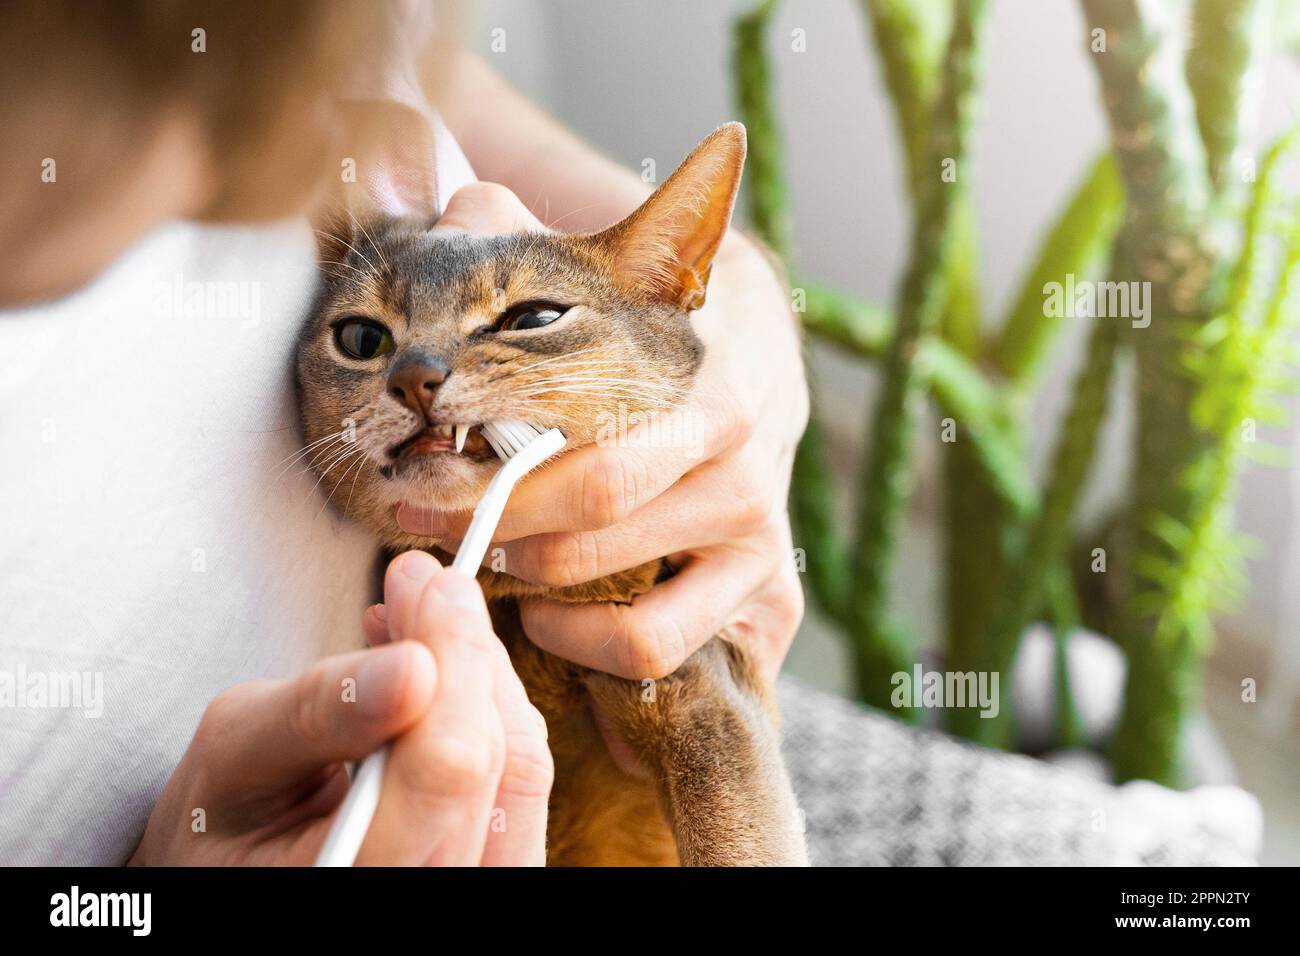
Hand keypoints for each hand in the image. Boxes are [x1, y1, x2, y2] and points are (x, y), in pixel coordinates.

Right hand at [130, 551, 551, 865]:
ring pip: (521, 768)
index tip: (429, 584)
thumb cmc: (221, 819)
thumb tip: (414, 663)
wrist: (239, 860)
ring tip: (426, 616)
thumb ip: (318, 711)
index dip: (452, 662)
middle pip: (494, 764)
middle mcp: (428, 896)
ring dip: (480, 674)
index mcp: (347, 885)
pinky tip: (442, 670)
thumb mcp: (234, 755)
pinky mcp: (496, 862)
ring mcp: (471, 887)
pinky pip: (520, 782)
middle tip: (424, 582)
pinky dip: (488, 710)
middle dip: (463, 652)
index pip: (444, 772)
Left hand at [397, 183, 807, 682]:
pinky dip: (594, 651)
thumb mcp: (612, 273)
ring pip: (634, 616)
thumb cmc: (662, 324)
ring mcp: (763, 546)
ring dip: (539, 598)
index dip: (499, 480)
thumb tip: (463, 206)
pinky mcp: (766, 599)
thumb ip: (534, 243)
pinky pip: (663, 653)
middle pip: (595, 529)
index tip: (424, 469)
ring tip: (491, 564)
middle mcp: (748, 476)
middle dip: (490, 528)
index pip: (598, 461)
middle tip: (425, 514)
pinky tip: (551, 616)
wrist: (759, 356)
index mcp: (718, 393)